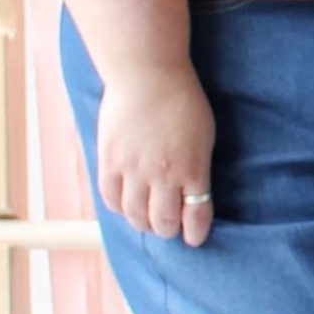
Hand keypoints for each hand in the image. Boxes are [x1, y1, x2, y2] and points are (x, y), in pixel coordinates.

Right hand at [96, 60, 215, 246]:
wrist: (148, 75)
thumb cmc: (183, 100)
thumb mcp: (204, 134)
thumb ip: (197, 166)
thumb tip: (192, 192)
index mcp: (193, 167)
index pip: (196, 214)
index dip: (195, 232)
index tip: (195, 239)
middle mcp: (164, 174)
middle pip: (163, 222)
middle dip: (168, 230)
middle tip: (169, 228)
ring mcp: (133, 170)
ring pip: (135, 216)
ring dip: (143, 223)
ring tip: (147, 219)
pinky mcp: (109, 163)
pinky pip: (111, 200)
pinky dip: (120, 208)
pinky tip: (126, 205)